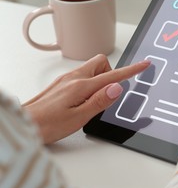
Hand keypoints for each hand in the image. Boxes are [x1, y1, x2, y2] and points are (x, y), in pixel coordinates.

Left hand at [23, 54, 149, 143]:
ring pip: (91, 70)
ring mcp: (66, 79)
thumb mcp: (79, 117)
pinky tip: (81, 102)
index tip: (144, 64)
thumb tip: (117, 87)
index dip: (131, 70)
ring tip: (92, 102)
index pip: (113, 75)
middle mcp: (73, 78)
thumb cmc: (47, 124)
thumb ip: (100, 101)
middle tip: (107, 94)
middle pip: (101, 63)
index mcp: (81, 86)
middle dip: (111, 73)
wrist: (24, 123)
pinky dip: (89, 85)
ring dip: (99, 81)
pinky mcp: (61, 84)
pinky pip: (82, 77)